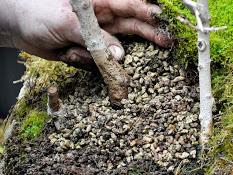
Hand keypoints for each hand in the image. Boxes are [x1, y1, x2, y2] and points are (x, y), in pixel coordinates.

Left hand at [11, 0, 170, 64]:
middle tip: (167, 42)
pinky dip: (86, 63)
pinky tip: (68, 55)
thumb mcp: (67, 22)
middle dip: (150, 34)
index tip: (163, 21)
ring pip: (118, 48)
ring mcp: (97, 37)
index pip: (130, 5)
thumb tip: (120, 55)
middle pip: (133, 26)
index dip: (148, 13)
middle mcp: (102, 20)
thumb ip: (95, 38)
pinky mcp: (89, 53)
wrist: (19, 29)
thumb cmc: (39, 14)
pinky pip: (98, 63)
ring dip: (119, 57)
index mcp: (99, 3)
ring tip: (119, 62)